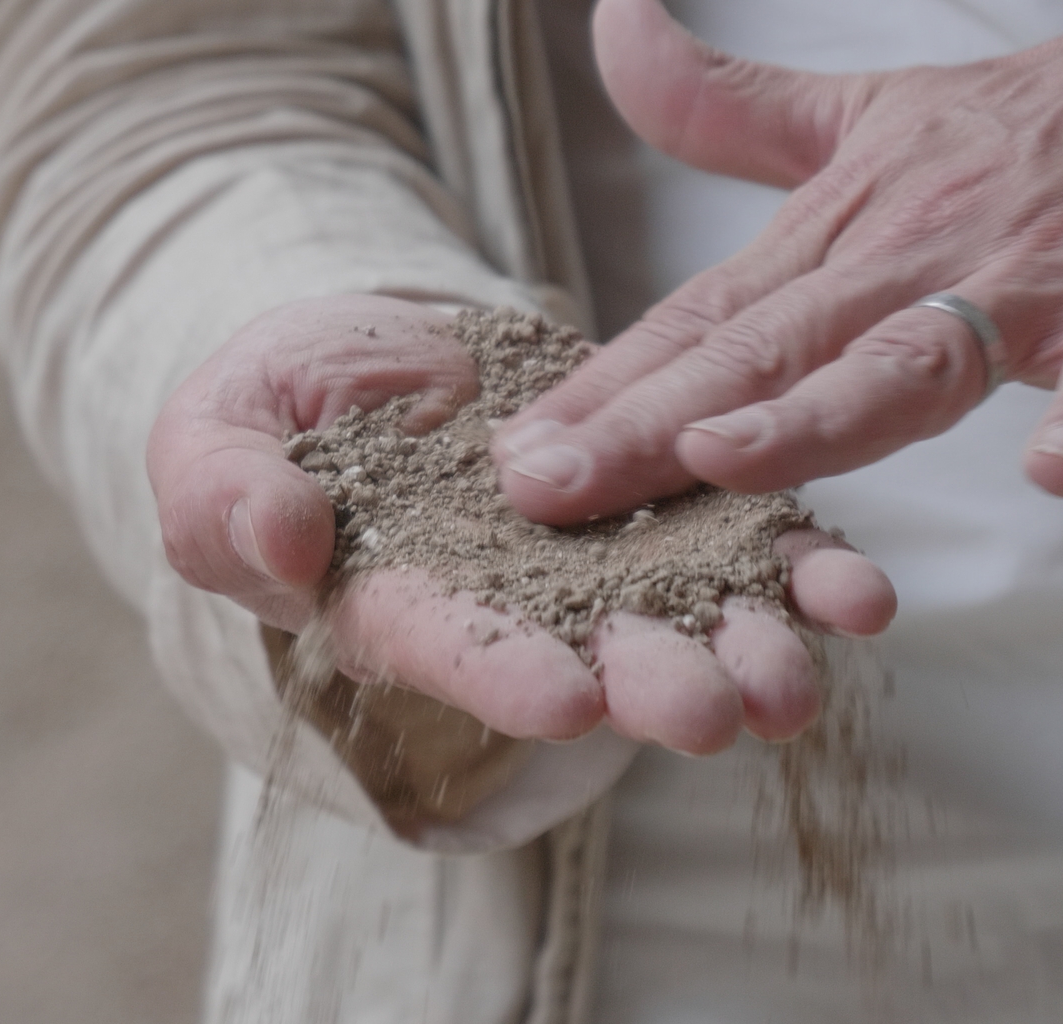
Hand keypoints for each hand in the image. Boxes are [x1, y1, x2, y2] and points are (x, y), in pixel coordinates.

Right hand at [148, 295, 895, 753]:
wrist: (359, 352)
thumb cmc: (266, 407)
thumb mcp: (211, 439)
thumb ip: (227, 494)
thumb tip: (281, 543)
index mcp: (390, 602)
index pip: (446, 647)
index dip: (503, 673)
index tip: (565, 694)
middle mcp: (501, 600)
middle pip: (583, 652)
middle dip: (652, 681)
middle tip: (717, 709)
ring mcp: (585, 550)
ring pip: (676, 605)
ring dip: (744, 641)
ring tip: (805, 667)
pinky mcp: (652, 485)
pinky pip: (732, 523)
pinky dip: (792, 558)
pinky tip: (851, 587)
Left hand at [493, 0, 1062, 525]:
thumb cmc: (1017, 124)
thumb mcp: (860, 110)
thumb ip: (723, 102)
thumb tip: (614, 16)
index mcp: (838, 230)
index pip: (697, 320)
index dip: (602, 387)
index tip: (514, 454)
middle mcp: (909, 256)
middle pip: (763, 351)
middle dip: (651, 427)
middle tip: (548, 489)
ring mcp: (1018, 282)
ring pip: (907, 359)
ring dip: (818, 414)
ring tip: (722, 459)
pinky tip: (1055, 474)